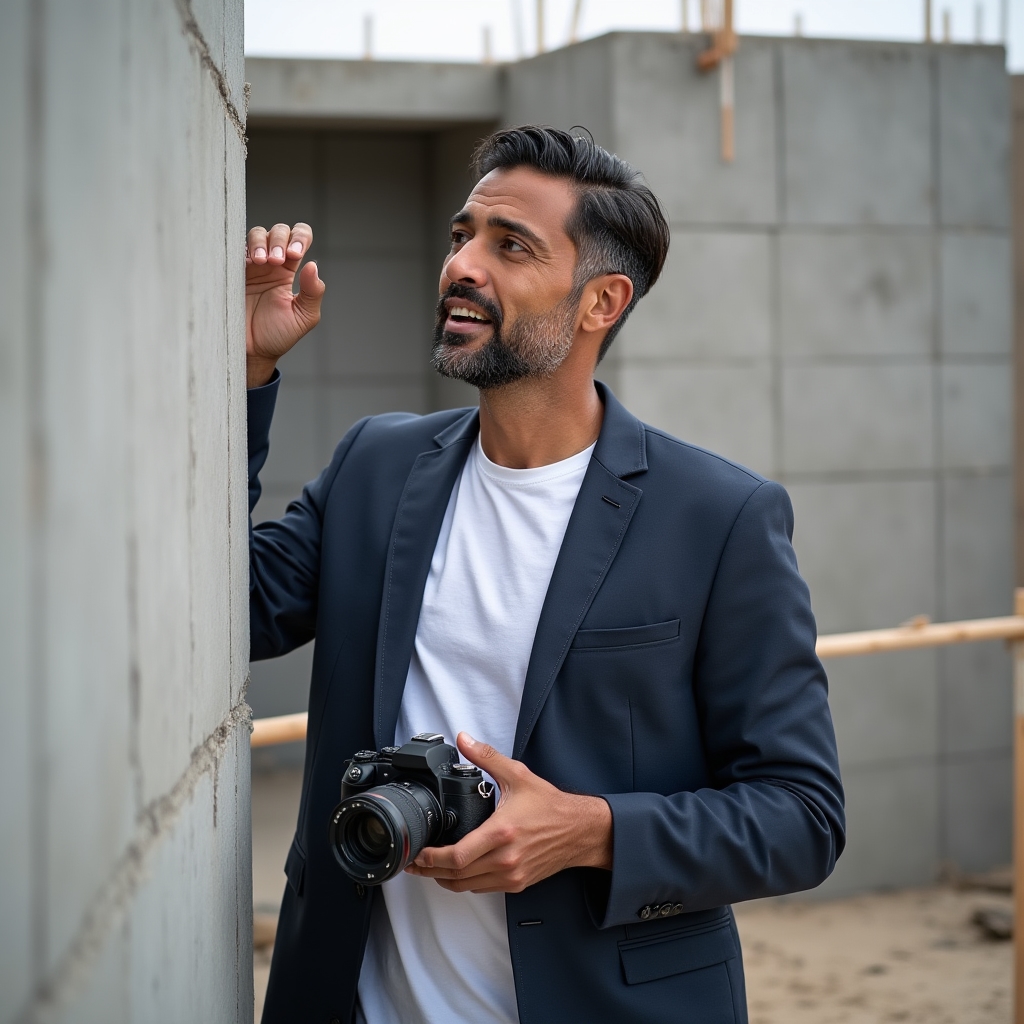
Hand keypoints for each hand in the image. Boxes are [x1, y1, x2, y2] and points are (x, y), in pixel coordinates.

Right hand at [245, 222, 325, 387]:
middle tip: (278, 260)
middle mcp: (272, 263)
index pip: (300, 239)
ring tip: (262, 260)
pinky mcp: (232, 271)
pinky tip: (250, 261)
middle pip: (279, 232)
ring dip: (262, 241)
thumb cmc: (278, 335)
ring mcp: (251, 265)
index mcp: (291, 271)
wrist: (251, 350)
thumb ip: (313, 293)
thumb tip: (313, 265)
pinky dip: (244, 248)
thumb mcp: (304, 317)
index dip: (300, 238)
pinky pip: (235, 248)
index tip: (296, 255)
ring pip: (257, 234)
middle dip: (280, 240)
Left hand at [404, 732, 612, 893]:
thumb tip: (464, 739)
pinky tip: (456, 871)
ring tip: (428, 868)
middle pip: (456, 875)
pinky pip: (482, 888)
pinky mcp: (517, 882)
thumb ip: (487, 756)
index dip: (431, 859)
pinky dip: (464, 882)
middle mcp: (505, 859)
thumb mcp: (518, 775)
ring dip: (444, 880)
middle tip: (412, 863)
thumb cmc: (550, 805)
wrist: (579, 830)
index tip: (416, 854)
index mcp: (501, 833)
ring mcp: (511, 874)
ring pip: (467, 886)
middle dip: (429, 871)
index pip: (457, 856)